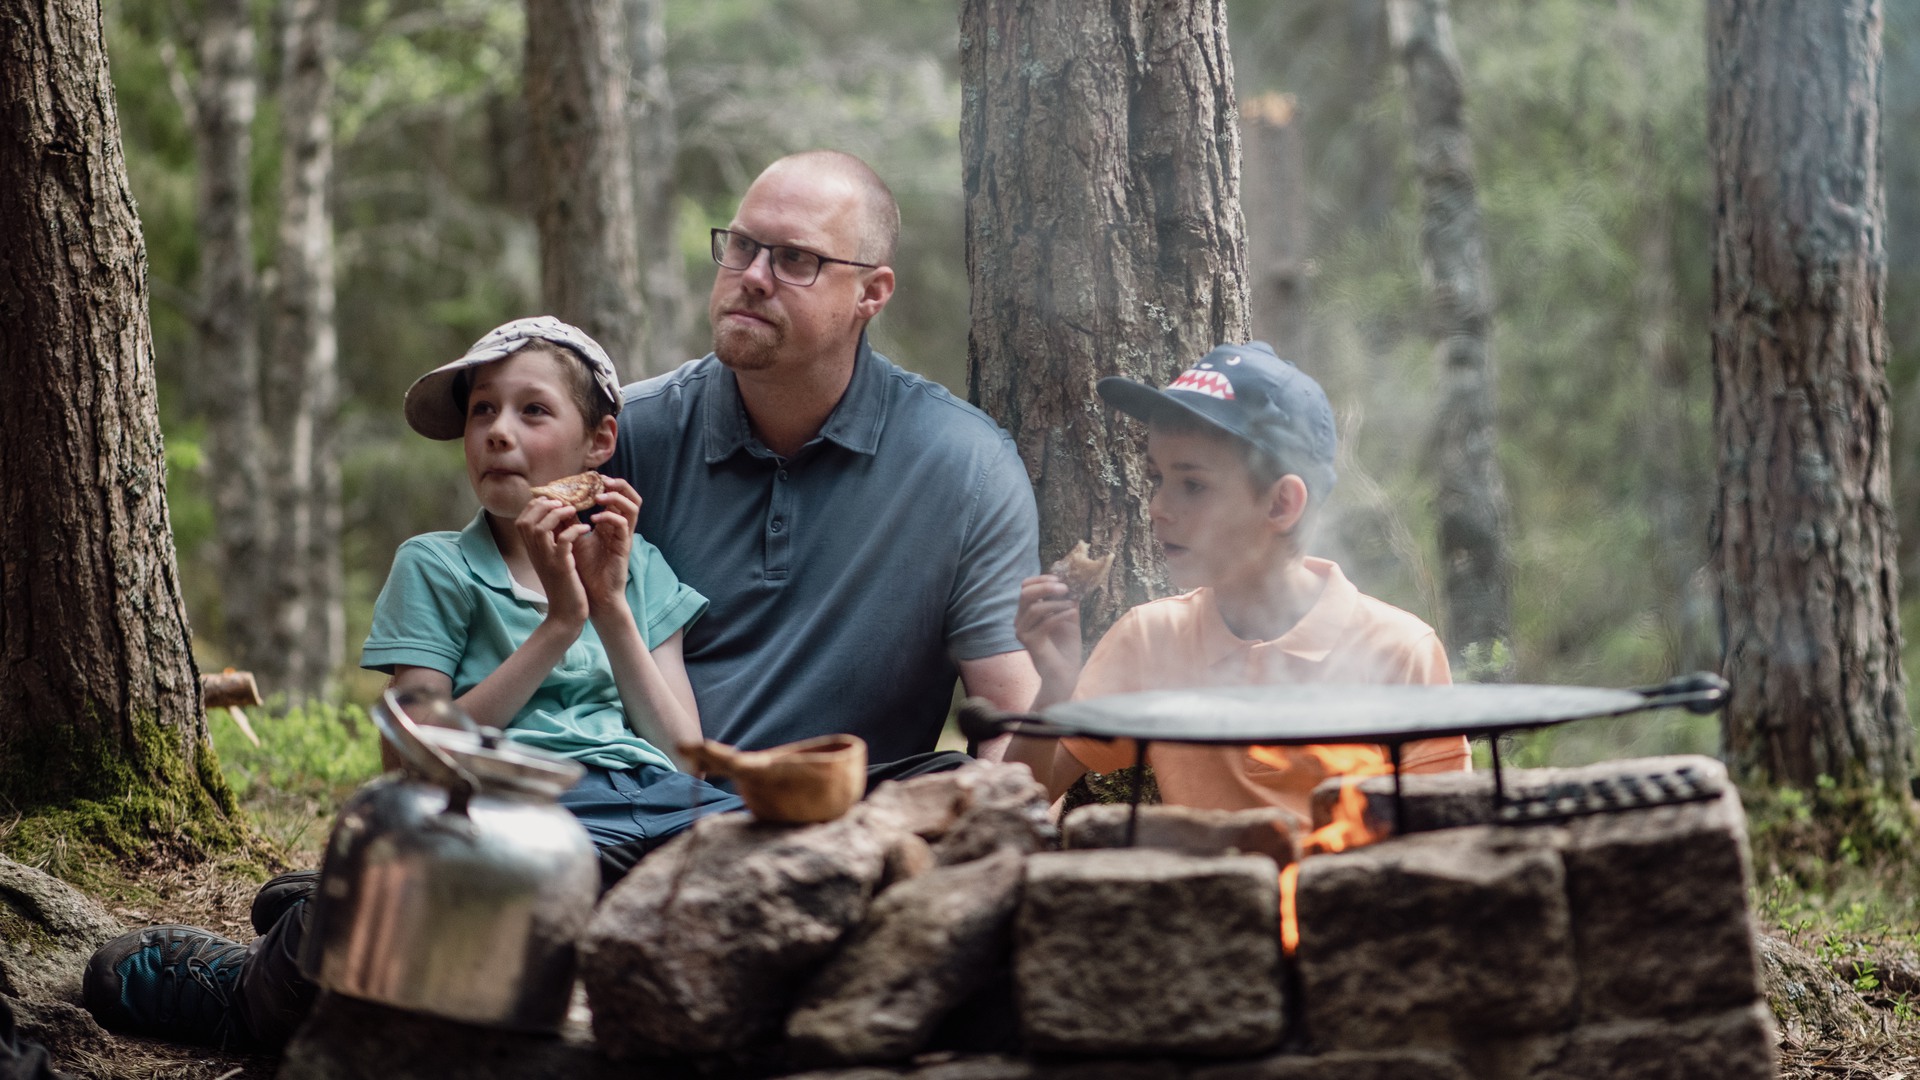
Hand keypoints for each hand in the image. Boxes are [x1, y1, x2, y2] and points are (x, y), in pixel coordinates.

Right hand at [516, 496, 590, 626]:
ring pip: (540, 528)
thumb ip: (551, 541)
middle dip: (543, 506)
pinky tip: (586, 528)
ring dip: (557, 515)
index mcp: (532, 551)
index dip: (536, 505)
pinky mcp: (561, 567)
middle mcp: (534, 554)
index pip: (522, 520)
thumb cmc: (564, 586)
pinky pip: (563, 541)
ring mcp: (546, 560)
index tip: (553, 500)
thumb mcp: (553, 560)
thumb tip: (558, 518)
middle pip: (526, 521)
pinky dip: (574, 530)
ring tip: (573, 510)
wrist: (567, 614)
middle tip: (562, 502)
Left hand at [573, 477, 641, 619]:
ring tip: (598, 496)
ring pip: (633, 506)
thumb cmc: (583, 570)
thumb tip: (555, 501)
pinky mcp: (624, 547)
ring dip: (616, 497)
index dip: (605, 484)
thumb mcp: (571, 539)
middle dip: (618, 484)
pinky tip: (594, 519)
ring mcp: (624, 537)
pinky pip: (624, 525)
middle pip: (631, 496)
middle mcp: (619, 528)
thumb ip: (567, 521)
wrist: (591, 596)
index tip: (588, 477)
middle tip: (601, 480)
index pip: (615, 496)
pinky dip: (610, 517)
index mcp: (609, 524)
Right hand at [1016, 574, 1082, 700]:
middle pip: (1025, 594)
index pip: (1025, 587)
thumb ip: (1067, 599)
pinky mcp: (1029, 643)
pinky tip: (1073, 614)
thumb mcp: (1068, 616)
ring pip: (1034, 608)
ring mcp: (1022, 632)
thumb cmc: (1066, 646)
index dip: (1041, 579)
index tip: (1061, 578)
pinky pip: (1044, 623)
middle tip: (1065, 588)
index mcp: (1026, 612)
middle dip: (1046, 587)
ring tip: (1072, 605)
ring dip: (1056, 603)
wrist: (1065, 673)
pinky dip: (1060, 616)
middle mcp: (1020, 621)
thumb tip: (1074, 579)